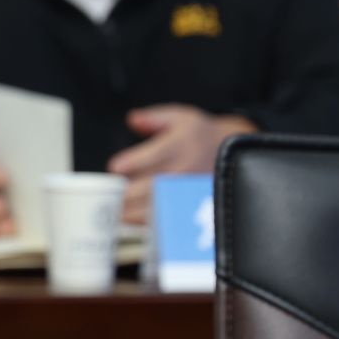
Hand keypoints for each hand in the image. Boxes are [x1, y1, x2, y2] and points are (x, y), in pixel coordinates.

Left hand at [105, 105, 254, 223]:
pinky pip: (162, 219)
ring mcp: (184, 193)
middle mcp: (182, 171)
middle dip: (123, 191)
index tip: (115, 167)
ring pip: (151, 207)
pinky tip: (128, 217)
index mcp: (178, 147)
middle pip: (146, 187)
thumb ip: (154, 118)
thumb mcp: (180, 118)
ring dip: (128, 209)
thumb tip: (133, 119)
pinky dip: (142, 220)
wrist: (232, 154)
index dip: (129, 163)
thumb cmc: (200, 136)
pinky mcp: (186, 208)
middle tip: (107, 192)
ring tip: (112, 207)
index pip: (151, 157)